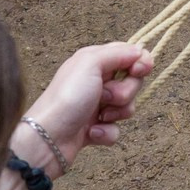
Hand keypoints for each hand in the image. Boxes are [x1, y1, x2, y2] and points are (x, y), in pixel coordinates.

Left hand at [21, 41, 152, 170]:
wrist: (49, 138)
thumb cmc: (68, 97)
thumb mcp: (91, 63)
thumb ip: (119, 53)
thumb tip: (141, 51)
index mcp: (94, 61)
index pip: (128, 55)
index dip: (139, 62)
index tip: (140, 70)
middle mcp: (96, 81)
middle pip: (132, 81)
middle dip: (126, 91)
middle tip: (106, 96)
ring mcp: (97, 106)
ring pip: (127, 107)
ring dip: (117, 113)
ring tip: (98, 116)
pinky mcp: (96, 128)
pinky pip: (117, 129)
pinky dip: (107, 132)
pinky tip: (91, 132)